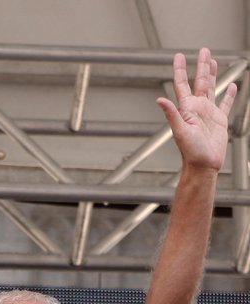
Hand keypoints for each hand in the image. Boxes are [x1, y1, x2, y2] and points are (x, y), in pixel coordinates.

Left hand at [156, 47, 236, 170]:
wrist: (203, 165)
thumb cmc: (190, 152)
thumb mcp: (180, 131)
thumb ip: (171, 114)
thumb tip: (160, 100)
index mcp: (187, 109)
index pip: (182, 84)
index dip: (180, 70)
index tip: (179, 56)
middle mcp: (197, 108)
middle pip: (199, 81)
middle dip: (201, 66)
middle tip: (203, 50)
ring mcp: (208, 113)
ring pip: (212, 88)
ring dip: (213, 74)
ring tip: (213, 61)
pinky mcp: (219, 120)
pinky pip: (225, 103)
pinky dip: (229, 94)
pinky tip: (232, 86)